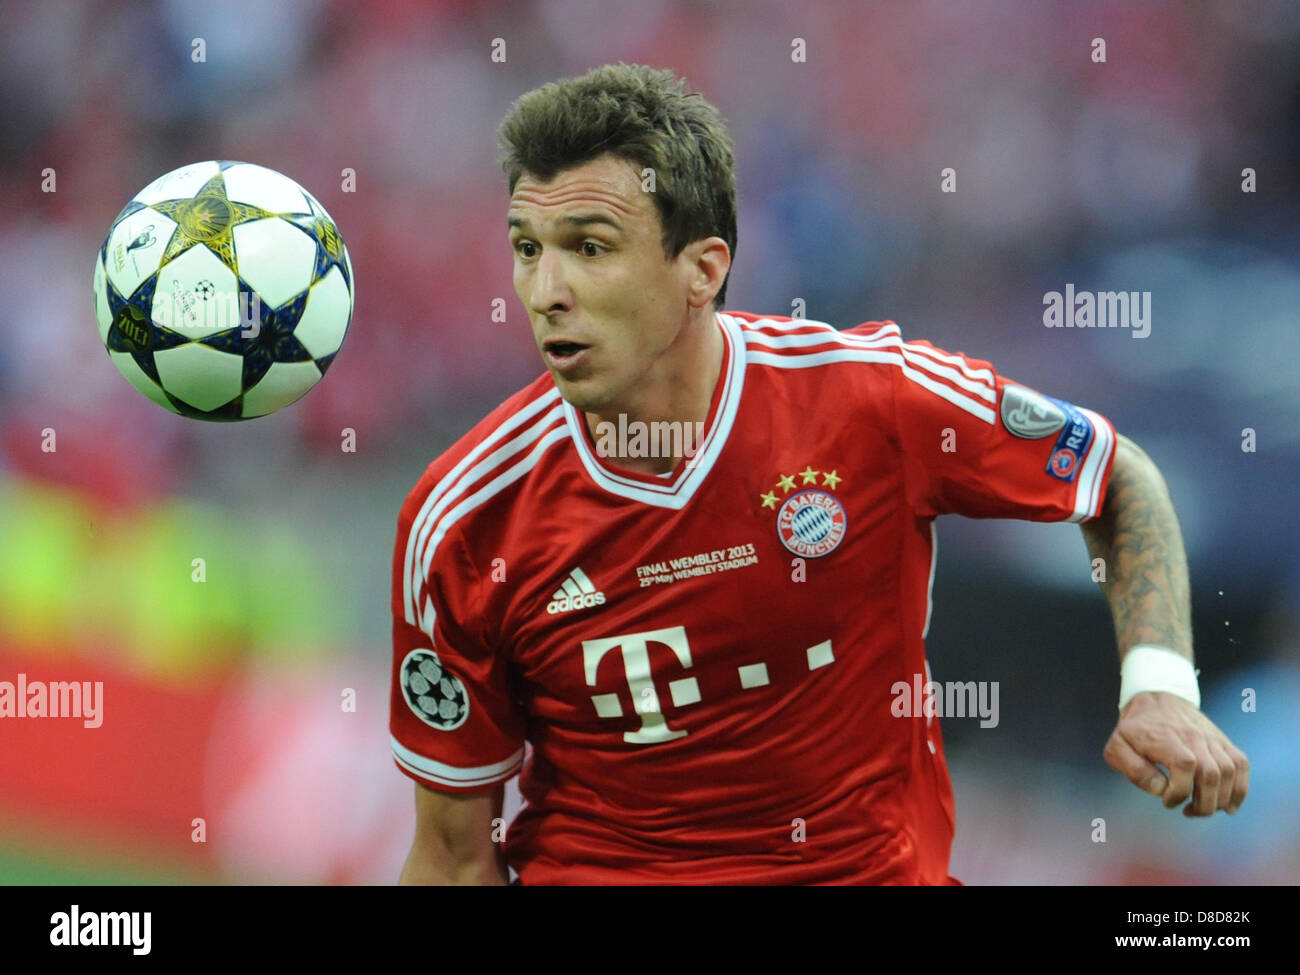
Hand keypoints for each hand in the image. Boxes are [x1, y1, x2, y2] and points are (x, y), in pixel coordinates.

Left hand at [1102, 691, 1249, 815]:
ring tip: (1201, 808)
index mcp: (1164, 737)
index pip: (1185, 764)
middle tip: (1186, 810)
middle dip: (1202, 803)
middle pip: (1211, 774)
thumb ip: (1133, 770)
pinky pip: (1241, 765)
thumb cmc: (1135, 729)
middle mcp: (1192, 736)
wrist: (1156, 698)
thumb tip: (1160, 790)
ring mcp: (1211, 738)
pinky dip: (1240, 789)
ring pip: (1228, 772)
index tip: (1167, 800)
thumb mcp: (1117, 747)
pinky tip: (1228, 806)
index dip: (1179, 790)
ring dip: (1220, 800)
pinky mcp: (1223, 741)